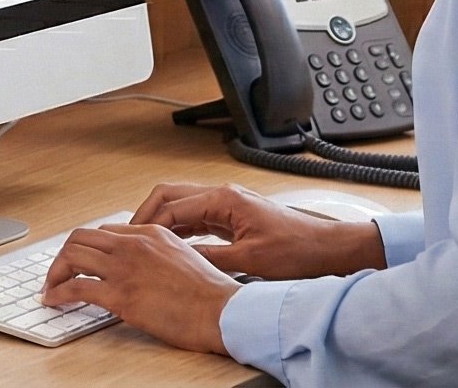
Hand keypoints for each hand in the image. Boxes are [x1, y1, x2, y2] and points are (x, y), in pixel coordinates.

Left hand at [41, 222, 239, 354]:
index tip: (80, 262)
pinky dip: (58, 293)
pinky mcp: (120, 295)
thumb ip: (157, 255)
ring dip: (55, 272)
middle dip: (64, 255)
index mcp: (150, 233)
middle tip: (58, 272)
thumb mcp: (182, 257)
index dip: (87, 247)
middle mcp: (133, 244)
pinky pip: (76, 288)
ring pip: (72, 256)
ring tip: (51, 287)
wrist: (222, 311)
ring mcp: (125, 268)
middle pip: (81, 237)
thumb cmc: (210, 293)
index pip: (104, 232)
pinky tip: (54, 300)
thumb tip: (142, 269)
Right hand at [128, 182, 387, 280]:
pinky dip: (179, 228)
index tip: (130, 240)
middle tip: (128, 237)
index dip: (147, 224)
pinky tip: (171, 246)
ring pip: (181, 205)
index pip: (170, 205)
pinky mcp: (233, 217)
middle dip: (146, 214)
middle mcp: (223, 195)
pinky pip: (196, 217)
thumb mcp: (250, 261)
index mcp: (224, 199)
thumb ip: (209, 257)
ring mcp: (228, 205)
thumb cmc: (298, 250)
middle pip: (170, 195)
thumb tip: (176, 260)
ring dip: (161, 221)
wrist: (329, 249)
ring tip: (143, 242)